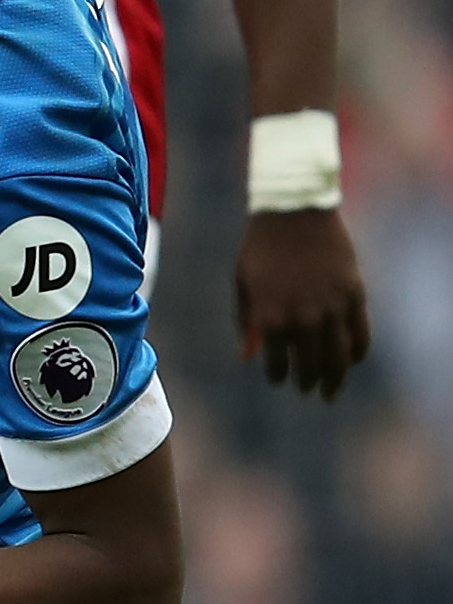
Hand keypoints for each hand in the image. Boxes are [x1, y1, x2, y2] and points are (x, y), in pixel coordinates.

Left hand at [237, 207, 370, 399]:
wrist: (293, 213)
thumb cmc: (260, 248)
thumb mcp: (243, 285)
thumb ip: (247, 322)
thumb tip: (247, 357)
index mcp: (271, 317)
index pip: (277, 363)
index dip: (278, 376)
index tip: (280, 380)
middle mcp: (304, 318)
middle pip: (311, 366)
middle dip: (308, 383)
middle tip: (309, 390)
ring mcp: (332, 308)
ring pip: (339, 357)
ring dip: (336, 378)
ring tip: (330, 390)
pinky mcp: (355, 295)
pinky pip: (361, 334)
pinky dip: (357, 353)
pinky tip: (351, 361)